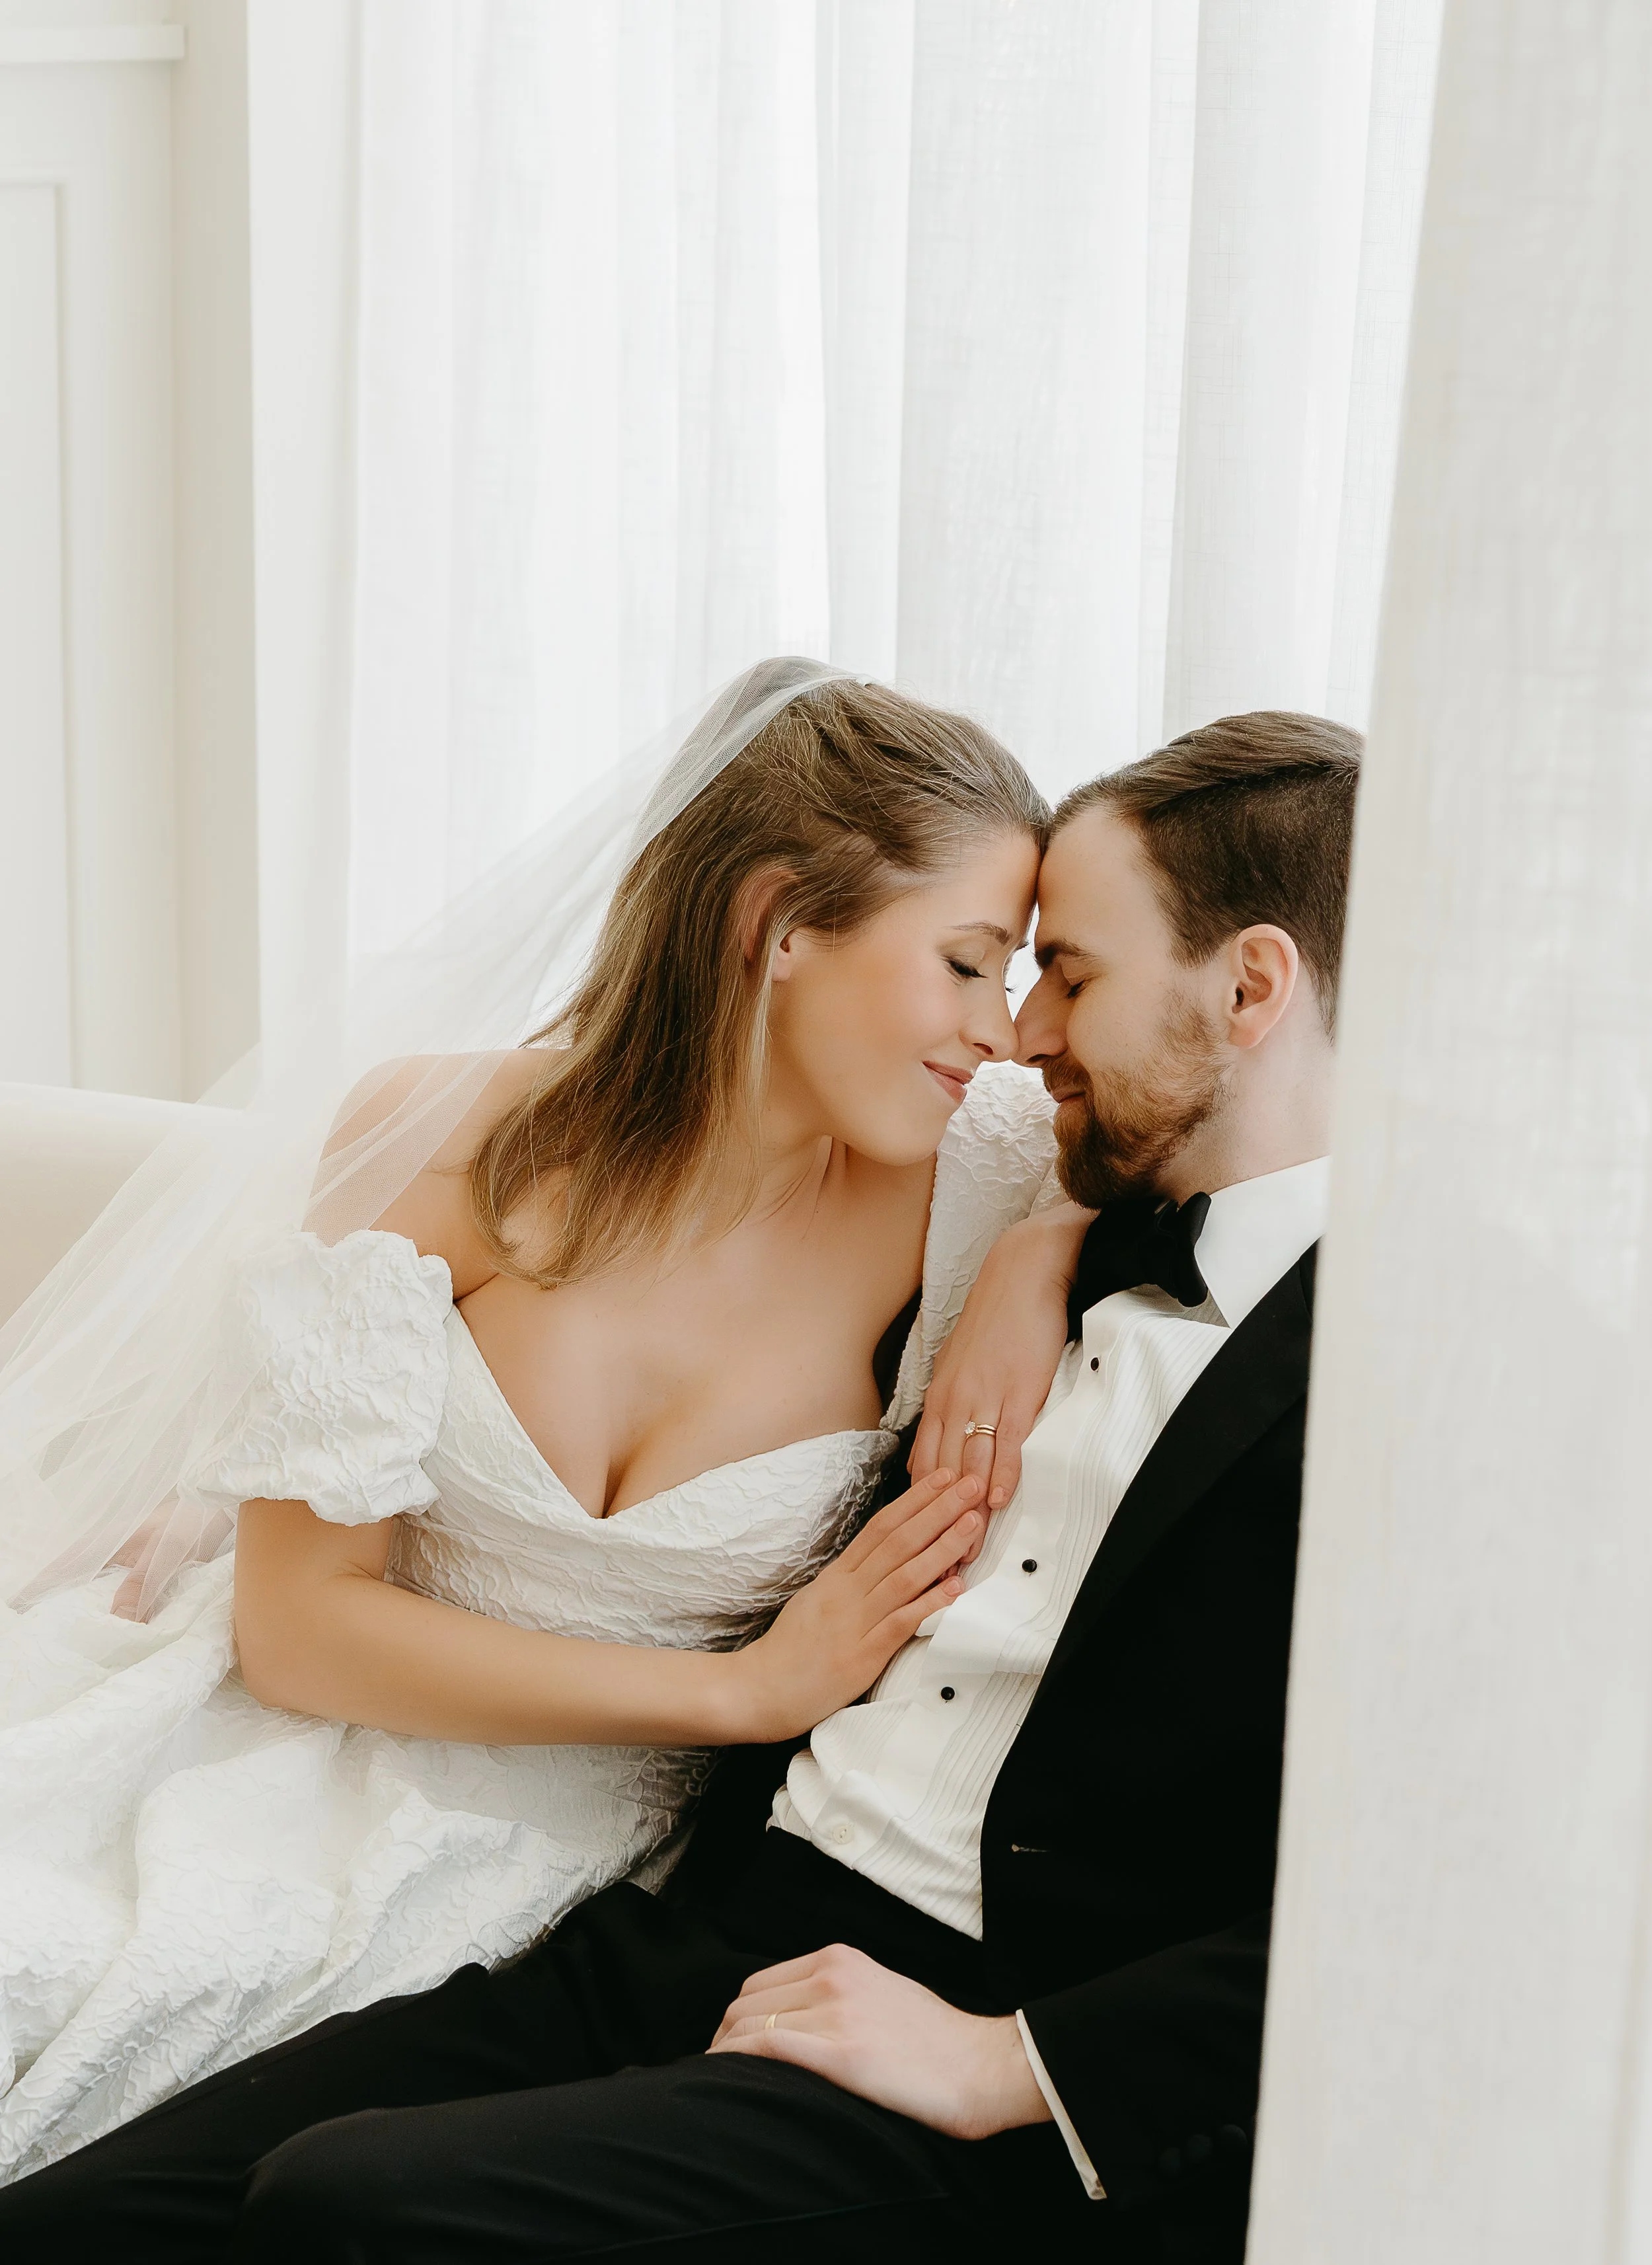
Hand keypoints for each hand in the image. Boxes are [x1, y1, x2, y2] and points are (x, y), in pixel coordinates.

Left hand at [707, 1943, 1051, 2141]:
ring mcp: (836, 2011)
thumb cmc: (936, 2040)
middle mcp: (833, 1976)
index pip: (761, 1981)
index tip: (729, 2045)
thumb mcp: (882, 1991)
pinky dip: (734, 2060)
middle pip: (747, 2000)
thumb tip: (798, 2017)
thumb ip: (839, 1994)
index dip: (737, 2015)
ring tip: (720, 2082)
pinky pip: (765, 2045)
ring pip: (749, 2022)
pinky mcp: (841, 2052)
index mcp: (842, 1958)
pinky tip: (725, 2080)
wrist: (981, 2066)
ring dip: (723, 2052)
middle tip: (719, 2070)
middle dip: (723, 2035)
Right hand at [728, 1470, 982, 1742]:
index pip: (881, 1526)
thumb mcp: (818, 1600)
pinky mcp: (862, 1655)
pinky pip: (901, 1623)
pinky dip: (929, 1603)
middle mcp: (847, 1591)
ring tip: (973, 1525)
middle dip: (938, 1509)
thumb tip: (883, 1559)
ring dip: (943, 1547)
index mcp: (838, 1576)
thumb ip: (850, 1580)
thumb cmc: (791, 1649)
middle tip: (970, 1483)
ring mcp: (855, 1621)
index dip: (915, 1499)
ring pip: (905, 1575)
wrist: (760, 1689)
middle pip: (898, 1541)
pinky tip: (955, 1589)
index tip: (942, 1476)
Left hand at [910, 1202, 1093, 1525]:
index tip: (925, 1541)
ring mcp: (983, 1398)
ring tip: (969, 1547)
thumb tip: (952, 1439)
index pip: (924, 1464)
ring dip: (968, 1509)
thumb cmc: (997, 1319)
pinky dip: (1000, 1475)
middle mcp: (954, 1402)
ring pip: (969, 1464)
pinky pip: (1004, 1442)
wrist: (1022, 1273)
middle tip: (943, 1560)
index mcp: (940, 1397)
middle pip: (942, 1474)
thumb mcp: (964, 1364)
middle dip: (941, 1520)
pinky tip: (998, 1501)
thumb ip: (957, 1403)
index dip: (924, 1507)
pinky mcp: (1016, 1391)